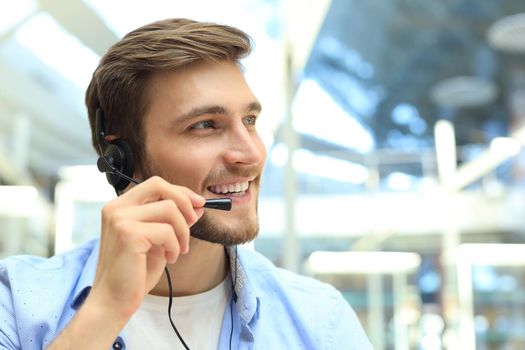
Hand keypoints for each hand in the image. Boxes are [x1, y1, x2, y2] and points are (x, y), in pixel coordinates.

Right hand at [87, 176, 204, 320]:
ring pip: (169, 209)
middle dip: (184, 200)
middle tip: (195, 219)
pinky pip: (167, 231)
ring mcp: (120, 219)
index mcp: (119, 207)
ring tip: (179, 250)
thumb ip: (174, 222)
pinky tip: (170, 259)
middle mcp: (116, 208)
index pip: (154, 184)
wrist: (114, 301)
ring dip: (182, 231)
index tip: (198, 203)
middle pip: (159, 185)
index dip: (180, 191)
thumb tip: (198, 207)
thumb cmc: (134, 273)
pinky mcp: (129, 234)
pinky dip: (175, 246)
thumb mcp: (158, 241)